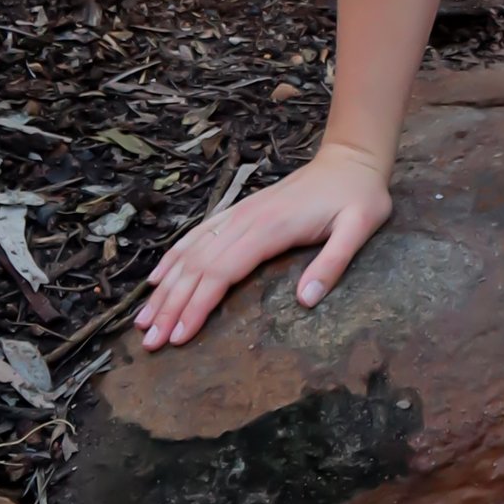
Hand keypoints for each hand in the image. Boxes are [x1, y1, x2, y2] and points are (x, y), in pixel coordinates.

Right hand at [135, 141, 392, 349]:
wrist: (351, 159)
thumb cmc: (358, 197)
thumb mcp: (360, 227)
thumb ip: (334, 262)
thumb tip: (307, 301)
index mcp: (270, 228)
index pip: (222, 273)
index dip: (197, 306)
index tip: (178, 337)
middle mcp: (246, 220)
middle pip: (198, 267)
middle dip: (171, 306)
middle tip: (149, 343)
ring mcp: (240, 214)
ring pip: (192, 253)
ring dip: (166, 288)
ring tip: (143, 321)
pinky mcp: (240, 212)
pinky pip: (199, 234)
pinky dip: (175, 257)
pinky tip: (158, 278)